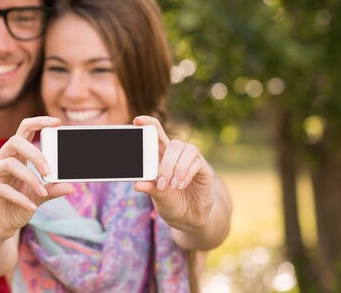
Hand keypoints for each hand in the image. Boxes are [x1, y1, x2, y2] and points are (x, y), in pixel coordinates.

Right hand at [0, 116, 73, 245]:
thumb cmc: (13, 209)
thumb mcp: (36, 199)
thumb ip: (51, 190)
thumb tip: (71, 186)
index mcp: (14, 157)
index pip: (23, 130)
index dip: (39, 122)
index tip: (57, 122)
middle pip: (15, 141)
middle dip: (35, 153)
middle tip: (50, 170)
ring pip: (8, 164)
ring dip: (29, 177)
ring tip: (42, 192)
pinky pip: (1, 189)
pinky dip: (20, 198)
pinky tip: (31, 207)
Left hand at [133, 116, 214, 231]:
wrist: (189, 219)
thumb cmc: (171, 203)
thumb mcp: (158, 196)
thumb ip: (149, 188)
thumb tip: (136, 184)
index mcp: (162, 157)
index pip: (156, 134)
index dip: (148, 124)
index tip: (137, 120)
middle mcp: (177, 156)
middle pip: (173, 142)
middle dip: (166, 160)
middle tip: (160, 179)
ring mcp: (192, 161)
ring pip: (186, 150)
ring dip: (176, 168)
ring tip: (171, 185)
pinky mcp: (204, 170)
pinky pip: (196, 163)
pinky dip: (186, 173)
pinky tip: (180, 185)